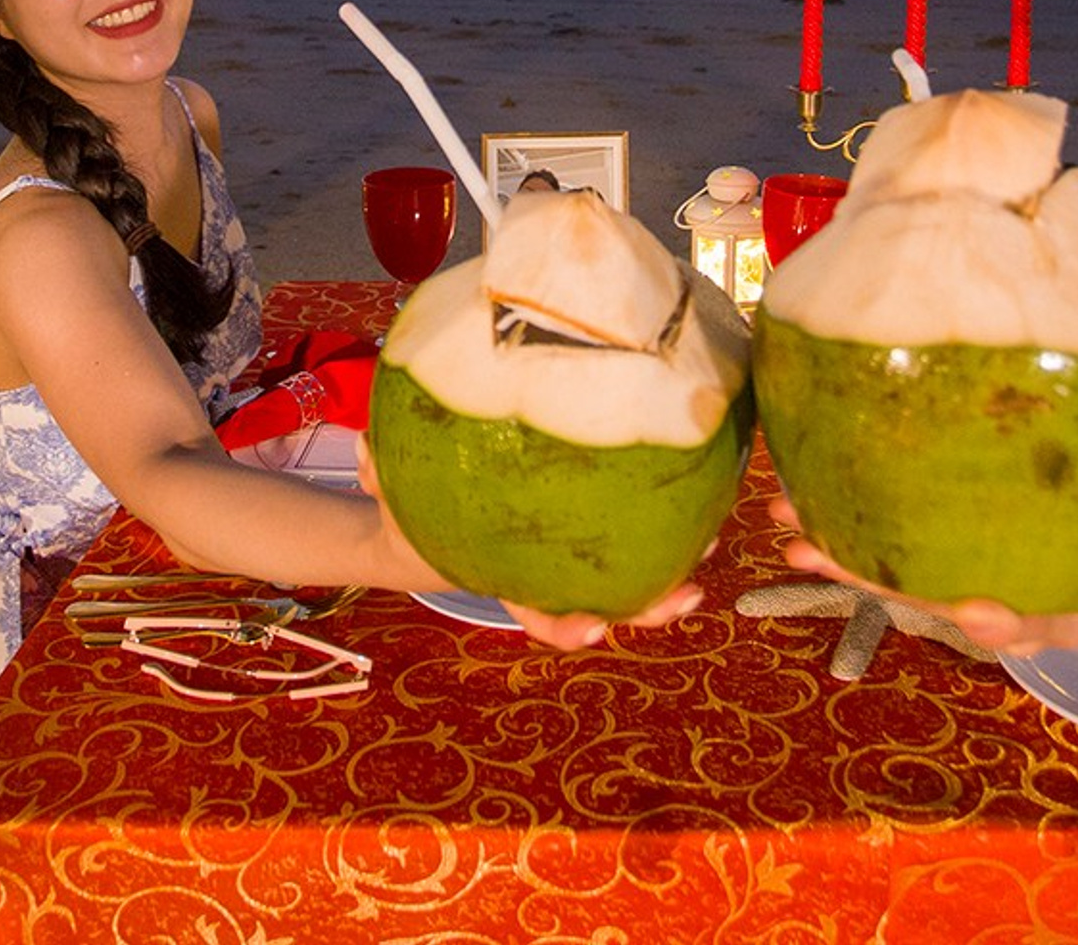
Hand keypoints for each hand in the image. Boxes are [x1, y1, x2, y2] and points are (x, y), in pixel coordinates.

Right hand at [356, 439, 708, 648]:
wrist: (427, 518)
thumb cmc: (414, 507)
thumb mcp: (394, 496)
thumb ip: (382, 474)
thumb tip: (365, 449)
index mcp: (509, 576)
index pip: (540, 614)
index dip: (566, 625)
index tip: (594, 628)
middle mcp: (549, 574)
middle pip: (607, 603)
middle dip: (650, 606)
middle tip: (687, 595)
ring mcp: (575, 556)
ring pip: (632, 572)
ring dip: (675, 565)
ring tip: (712, 542)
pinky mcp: (595, 521)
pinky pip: (633, 524)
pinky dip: (665, 519)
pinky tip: (698, 485)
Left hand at [769, 476, 1077, 657]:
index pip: (1036, 624)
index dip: (998, 618)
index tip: (966, 607)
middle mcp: (1020, 598)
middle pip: (936, 599)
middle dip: (872, 578)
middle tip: (810, 548)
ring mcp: (980, 566)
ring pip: (900, 567)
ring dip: (838, 548)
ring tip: (782, 523)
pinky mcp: (953, 532)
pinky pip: (892, 530)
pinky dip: (845, 513)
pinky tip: (796, 486)